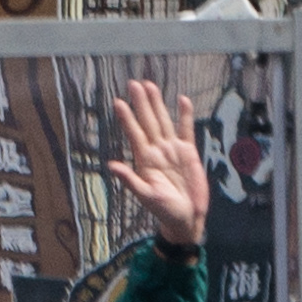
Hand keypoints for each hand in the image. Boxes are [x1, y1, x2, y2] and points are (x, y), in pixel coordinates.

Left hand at [104, 80, 208, 250]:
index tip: (118, 102)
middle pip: (148, 122)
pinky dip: (185, 115)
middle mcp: (157, 151)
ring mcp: (173, 150)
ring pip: (164, 121)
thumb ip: (130, 180)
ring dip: (157, 104)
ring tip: (150, 85)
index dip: (127, 118)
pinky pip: (186, 130)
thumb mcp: (145, 196)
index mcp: (144, 160)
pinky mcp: (189, 153)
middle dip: (141, 103)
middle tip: (133, 83)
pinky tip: (182, 100)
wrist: (186, 218)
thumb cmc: (164, 210)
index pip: (134, 134)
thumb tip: (112, 165)